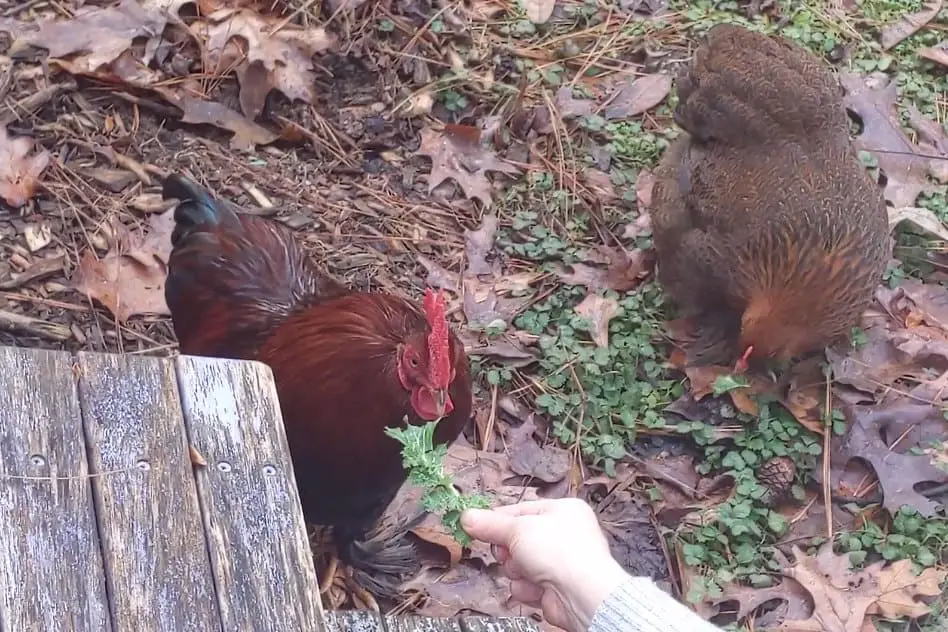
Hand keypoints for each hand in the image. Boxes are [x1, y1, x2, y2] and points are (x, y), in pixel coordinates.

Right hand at [461, 498, 628, 631]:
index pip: (521, 510)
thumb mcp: (518, 529)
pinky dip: (526, 588)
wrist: (581, 595)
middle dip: (509, 551)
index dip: (498, 521)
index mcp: (562, 511)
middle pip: (517, 540)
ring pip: (518, 565)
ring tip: (528, 572)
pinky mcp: (553, 587)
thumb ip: (490, 524)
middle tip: (509, 554)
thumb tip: (466, 516)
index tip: (477, 527)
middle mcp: (562, 535)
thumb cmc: (561, 552)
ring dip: (517, 571)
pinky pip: (526, 585)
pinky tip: (536, 588)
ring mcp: (559, 562)